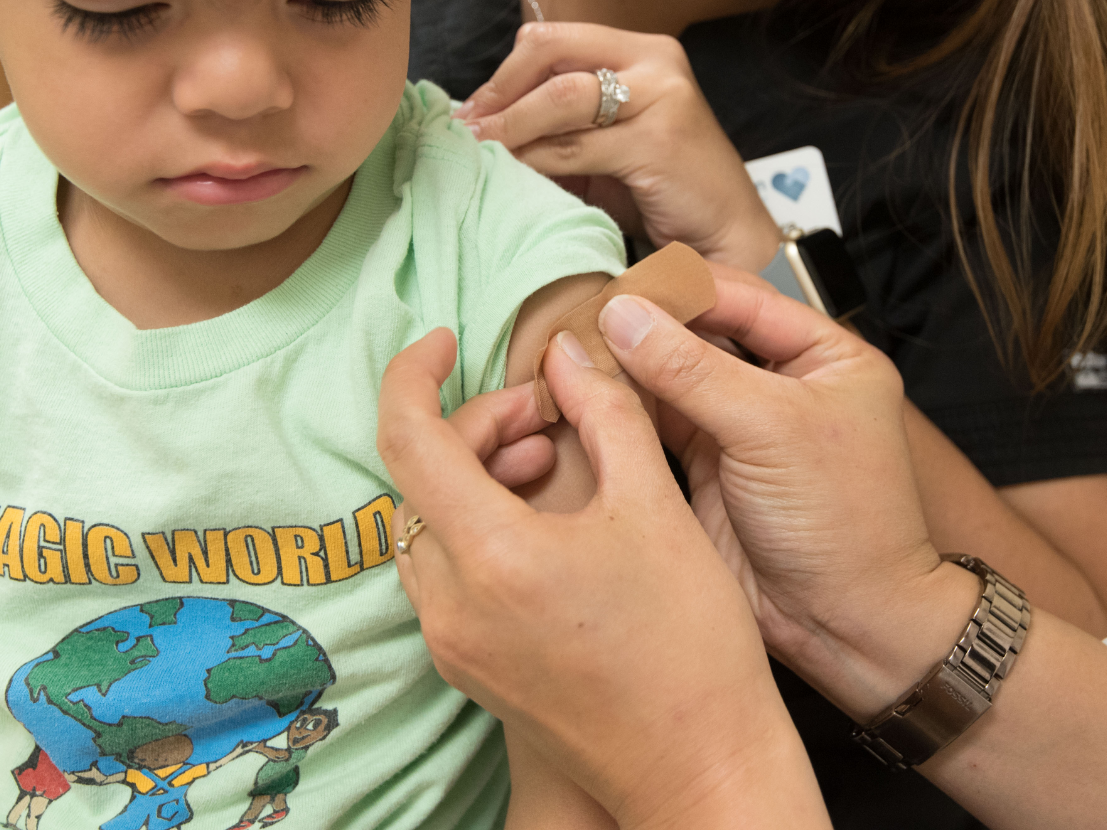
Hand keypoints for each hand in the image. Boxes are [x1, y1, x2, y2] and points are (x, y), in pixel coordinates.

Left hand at [376, 328, 824, 828]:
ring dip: (476, 477)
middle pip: (419, 480)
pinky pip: (446, 574)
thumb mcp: (655, 505)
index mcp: (492, 557)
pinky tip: (546, 521)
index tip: (443, 341)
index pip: (407, 438)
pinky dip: (479, 528)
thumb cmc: (691, 647)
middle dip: (476, 426)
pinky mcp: (470, 670)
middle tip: (549, 414)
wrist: (700, 764)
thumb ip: (605, 412)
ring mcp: (454, 645)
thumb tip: (567, 355)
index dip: (414, 375)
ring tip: (554, 461)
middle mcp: (452, 607)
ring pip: (428, 528)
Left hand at [453, 22, 777, 271]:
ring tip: (479, 151)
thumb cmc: (663, 189)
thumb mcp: (607, 142)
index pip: (553, 39)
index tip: (473, 110)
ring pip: (559, 98)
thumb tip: (481, 122)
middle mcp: (656, 60)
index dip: (504, 73)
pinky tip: (514, 175)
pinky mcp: (660, 140)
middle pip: (550, 53)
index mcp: (642, 50)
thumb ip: (561, 123)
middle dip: (499, 93)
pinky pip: (575, 147)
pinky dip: (535, 159)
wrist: (726, 231)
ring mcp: (662, 96)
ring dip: (509, 127)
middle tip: (467, 129)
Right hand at [596, 274, 978, 718]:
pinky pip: (657, 425)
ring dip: (625, 368)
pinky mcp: (709, 470)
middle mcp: (784, 383)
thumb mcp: (771, 429)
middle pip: (702, 334)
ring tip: (568, 353)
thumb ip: (694, 370)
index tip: (616, 288)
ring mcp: (744, 427)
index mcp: (826, 355)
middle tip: (580, 318)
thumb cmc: (846, 524)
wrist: (847, 625)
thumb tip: (624, 316)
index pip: (742, 298)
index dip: (679, 291)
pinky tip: (580, 395)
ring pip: (673, 379)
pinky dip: (621, 411)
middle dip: (644, 328)